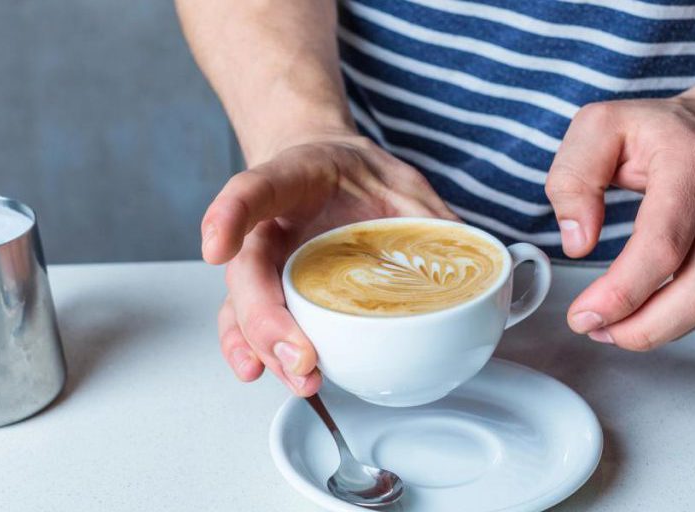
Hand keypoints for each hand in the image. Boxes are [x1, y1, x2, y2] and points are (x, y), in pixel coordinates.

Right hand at [203, 133, 455, 394]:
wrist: (330, 169)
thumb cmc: (358, 177)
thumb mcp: (403, 183)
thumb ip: (432, 220)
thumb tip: (477, 267)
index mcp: (296, 177)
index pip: (257, 189)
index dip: (233, 215)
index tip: (217, 247)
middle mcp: (267, 221)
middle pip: (249, 270)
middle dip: (267, 320)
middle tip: (300, 356)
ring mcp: (264, 259)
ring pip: (244, 306)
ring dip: (263, 347)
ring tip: (295, 378)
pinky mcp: (271, 290)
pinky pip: (250, 322)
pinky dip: (253, 350)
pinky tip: (260, 373)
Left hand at [546, 97, 694, 350]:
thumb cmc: (658, 130)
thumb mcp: (599, 127)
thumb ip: (574, 177)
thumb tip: (577, 240)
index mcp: (693, 165)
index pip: (663, 245)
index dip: (623, 291)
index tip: (584, 312)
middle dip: (641, 325)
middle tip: (593, 328)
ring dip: (656, 330)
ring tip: (609, 330)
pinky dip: (676, 320)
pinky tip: (639, 318)